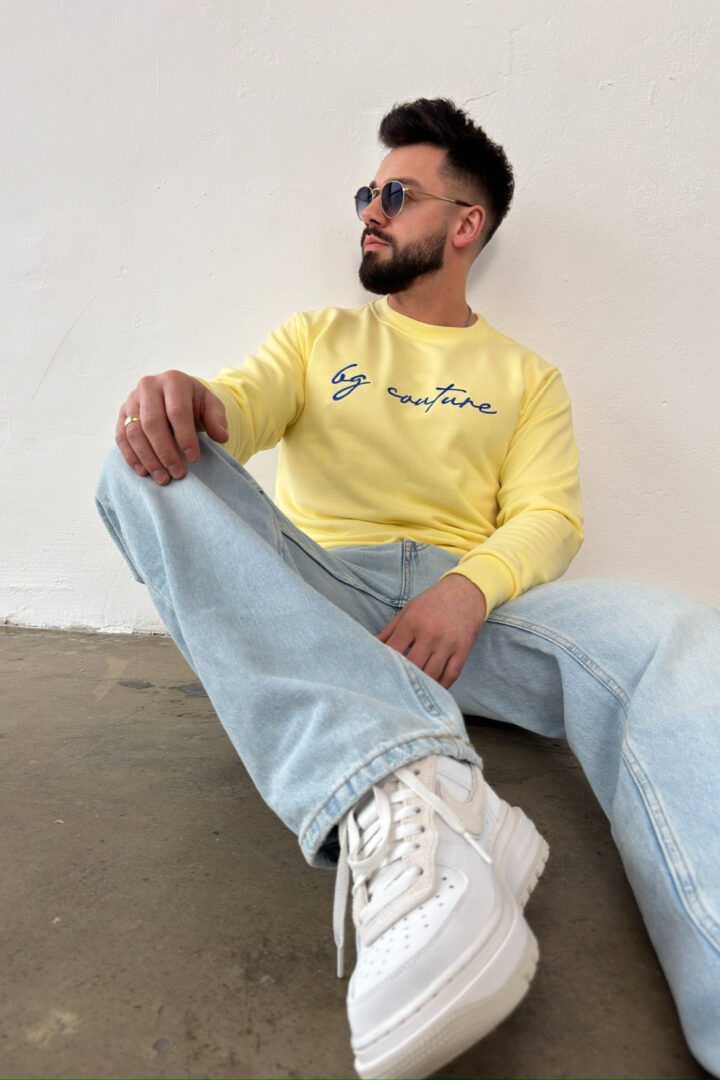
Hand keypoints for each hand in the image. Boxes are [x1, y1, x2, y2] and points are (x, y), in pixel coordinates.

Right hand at [116, 370, 227, 483]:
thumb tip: (221, 437)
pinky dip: (131, 456)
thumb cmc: (194, 403)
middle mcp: (148, 386)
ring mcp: (131, 399)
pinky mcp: (121, 414)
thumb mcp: (210, 405)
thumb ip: (217, 418)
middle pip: (152, 422)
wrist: (174, 396)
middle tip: (177, 473)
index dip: (185, 436)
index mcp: (173, 381)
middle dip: (165, 451)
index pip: (177, 411)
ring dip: (148, 458)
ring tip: (162, 478)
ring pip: (134, 431)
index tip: (193, 459)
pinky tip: (143, 472)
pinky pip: (122, 437)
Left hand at [378, 574, 486, 688]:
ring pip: (432, 674)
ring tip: (412, 694)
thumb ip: (389, 630)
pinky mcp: (463, 649)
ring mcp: (448, 643)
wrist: (466, 591)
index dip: (385, 665)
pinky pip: (451, 674)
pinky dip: (442, 686)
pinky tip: (433, 690)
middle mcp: (430, 633)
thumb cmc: (432, 602)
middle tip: (394, 690)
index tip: (380, 675)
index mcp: (412, 622)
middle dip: (403, 679)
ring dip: (422, 685)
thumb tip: (370, 646)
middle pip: (413, 666)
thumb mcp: (408, 610)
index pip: (393, 650)